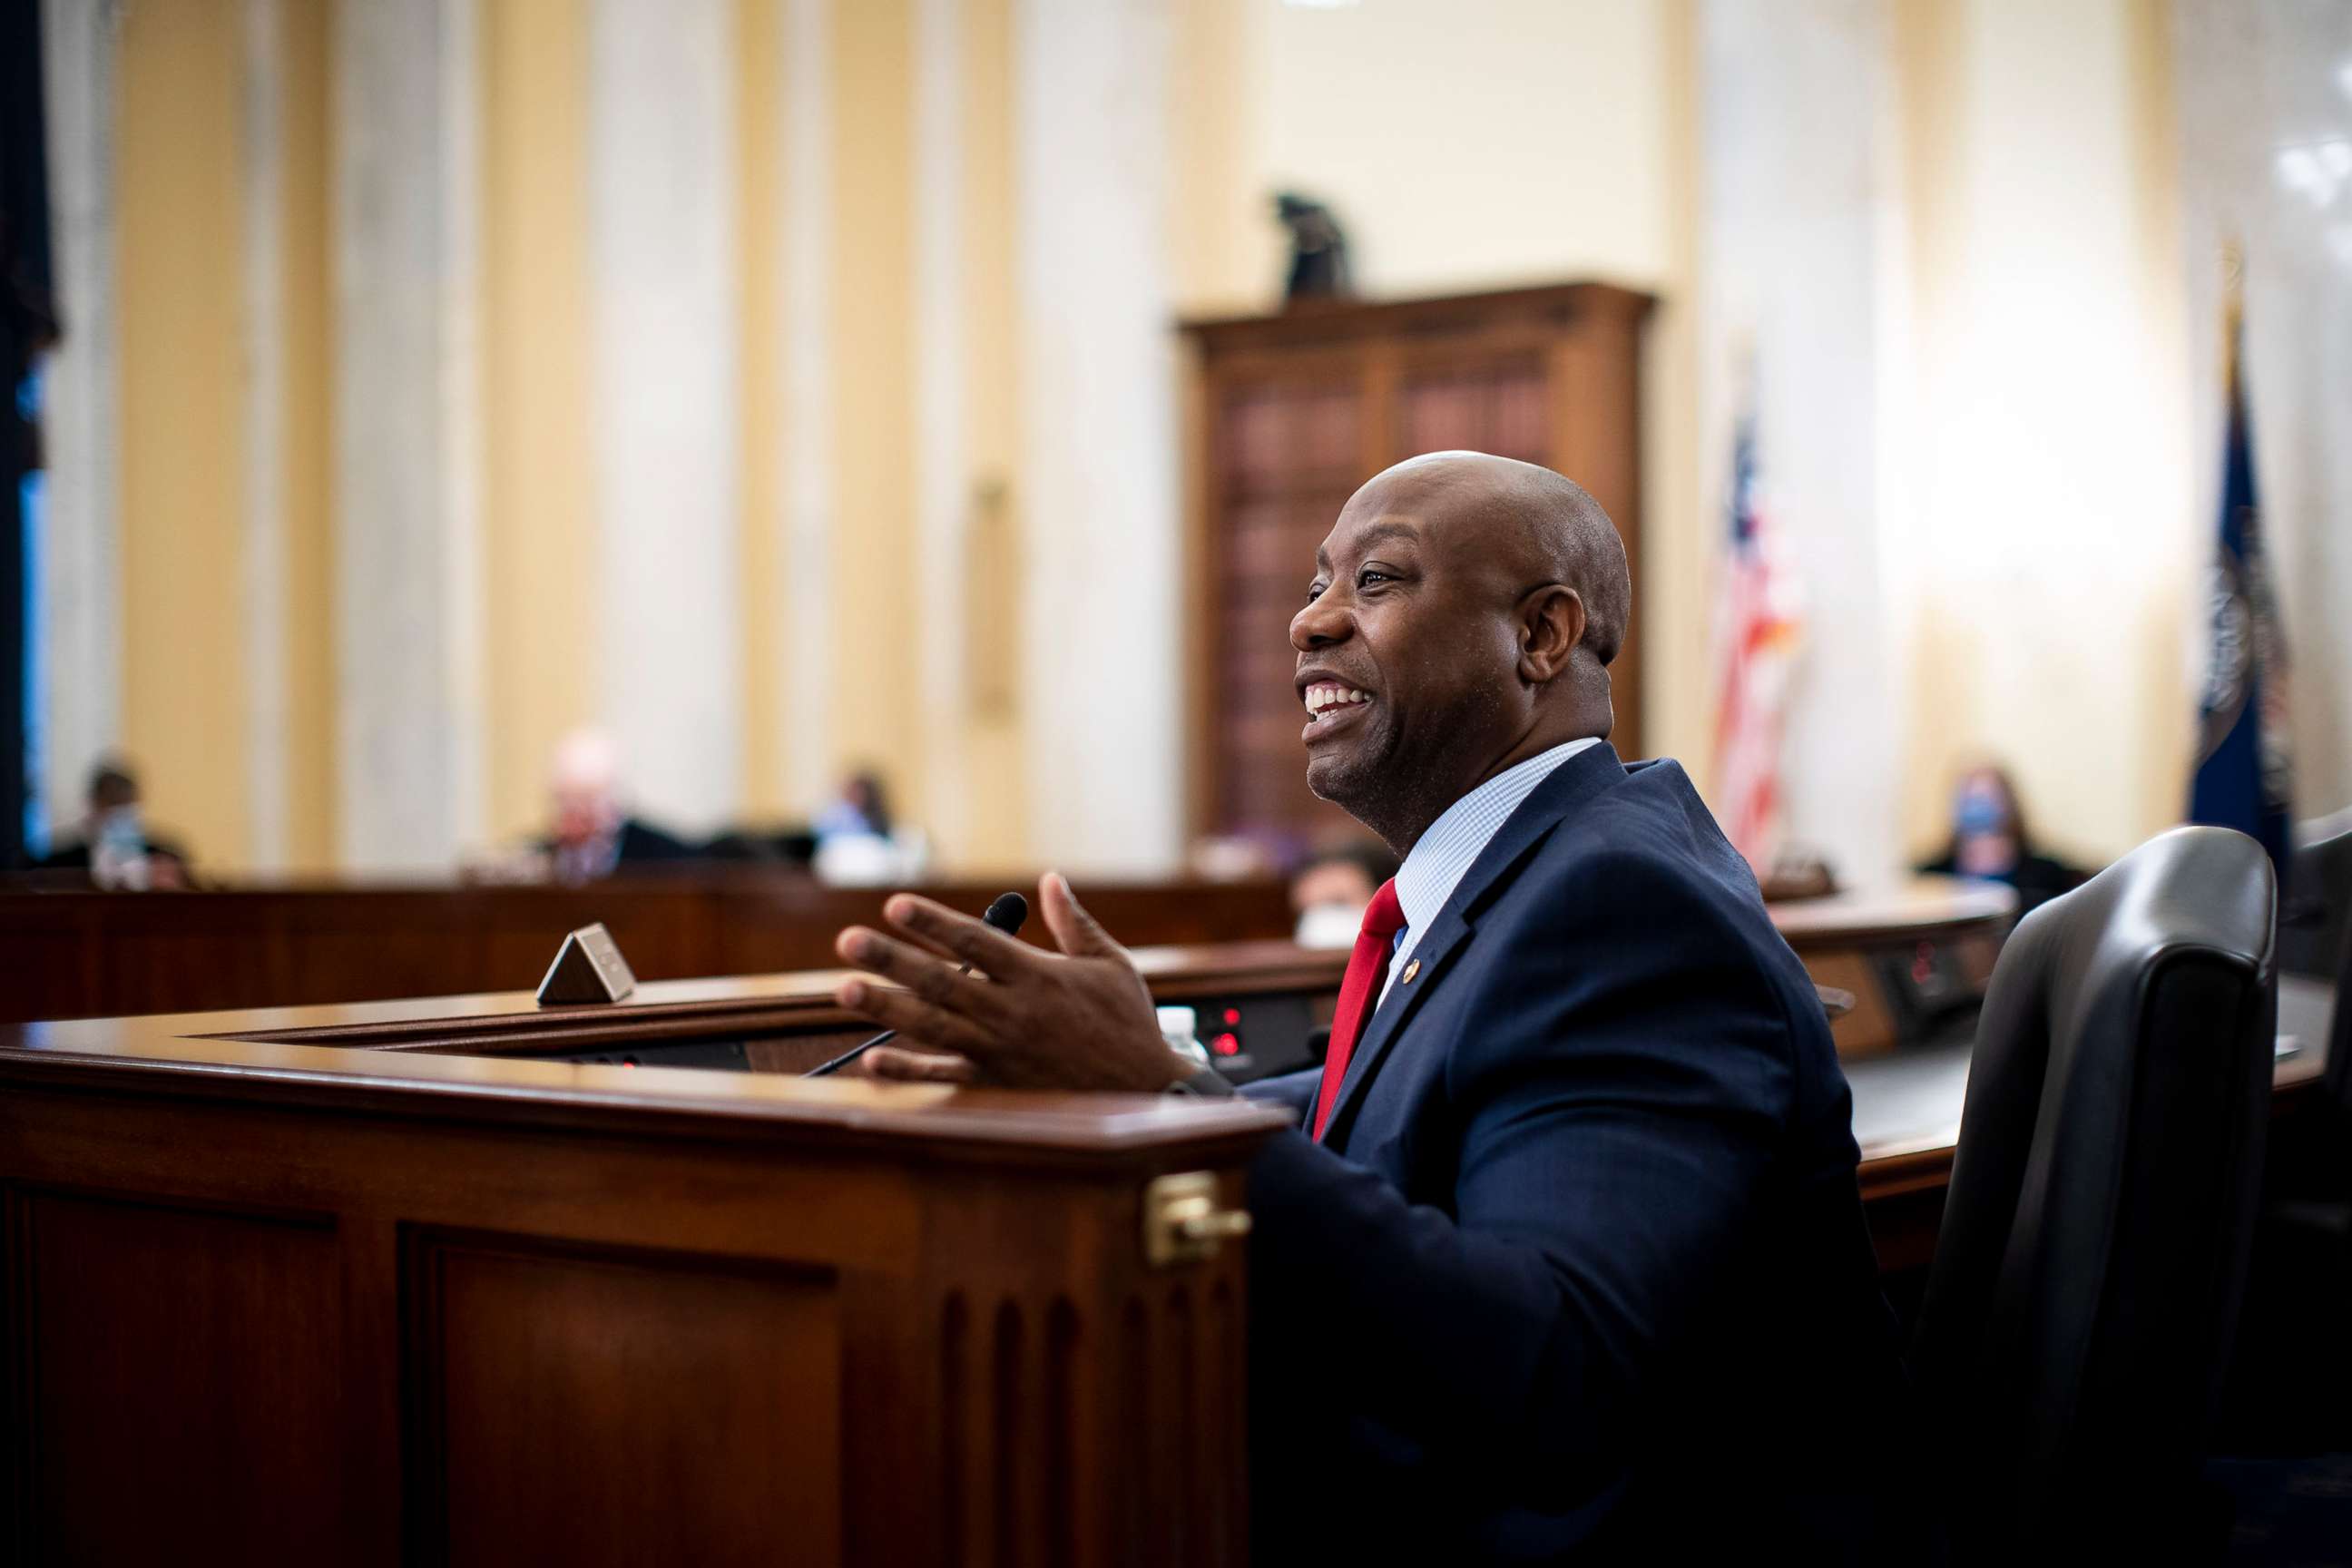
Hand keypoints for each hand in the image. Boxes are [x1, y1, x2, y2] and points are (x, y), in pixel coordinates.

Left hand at [832, 872, 1189, 1091]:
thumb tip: (1052, 880)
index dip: (932, 922)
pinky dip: (909, 1070)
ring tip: (845, 989)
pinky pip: (945, 1076)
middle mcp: (1012, 1011)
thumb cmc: (1129, 1024)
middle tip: (848, 941)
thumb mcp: (1110, 965)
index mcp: (1038, 976)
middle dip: (891, 959)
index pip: (974, 941)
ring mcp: (1000, 1050)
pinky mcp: (997, 1084)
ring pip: (933, 1024)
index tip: (895, 904)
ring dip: (886, 1007)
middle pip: (941, 980)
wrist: (1147, 1092)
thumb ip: (1074, 923)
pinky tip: (873, 1059)